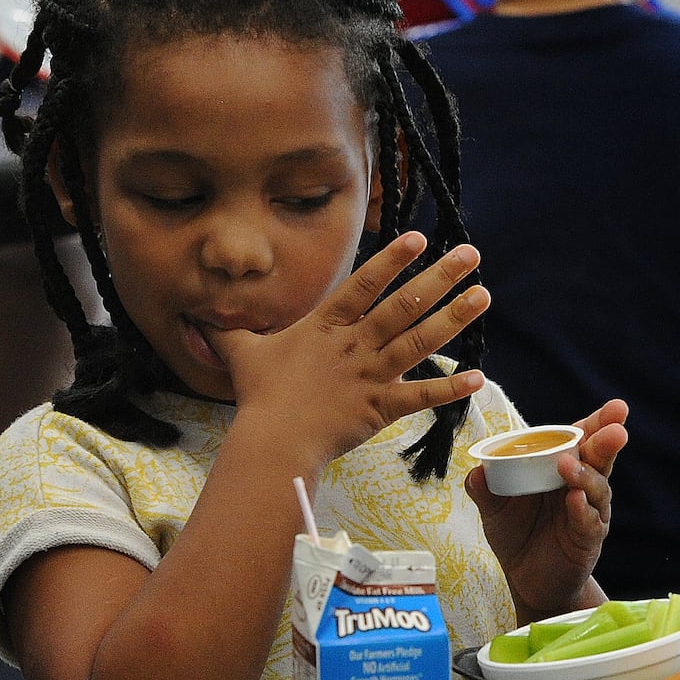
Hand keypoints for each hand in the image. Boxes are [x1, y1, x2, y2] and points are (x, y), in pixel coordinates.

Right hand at [206, 234, 489, 468]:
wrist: (272, 442)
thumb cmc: (259, 397)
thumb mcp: (241, 355)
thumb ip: (226, 332)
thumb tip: (197, 317)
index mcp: (327, 326)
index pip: (364, 284)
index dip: (391, 260)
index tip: (419, 237)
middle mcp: (355, 344)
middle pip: (403, 305)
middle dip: (440, 277)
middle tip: (471, 254)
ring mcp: (371, 374)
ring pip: (419, 341)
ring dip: (454, 317)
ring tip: (483, 295)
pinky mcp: (381, 407)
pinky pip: (421, 396)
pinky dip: (450, 388)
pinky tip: (478, 376)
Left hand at [467, 398, 627, 620]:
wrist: (527, 581)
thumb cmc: (517, 535)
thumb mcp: (495, 509)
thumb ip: (486, 489)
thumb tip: (475, 472)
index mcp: (563, 468)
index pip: (582, 440)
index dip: (597, 423)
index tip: (614, 408)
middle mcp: (582, 485)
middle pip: (600, 457)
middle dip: (608, 439)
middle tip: (617, 427)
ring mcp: (590, 512)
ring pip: (598, 487)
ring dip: (586, 474)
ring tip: (570, 465)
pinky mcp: (587, 539)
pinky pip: (590, 522)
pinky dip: (583, 510)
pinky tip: (575, 500)